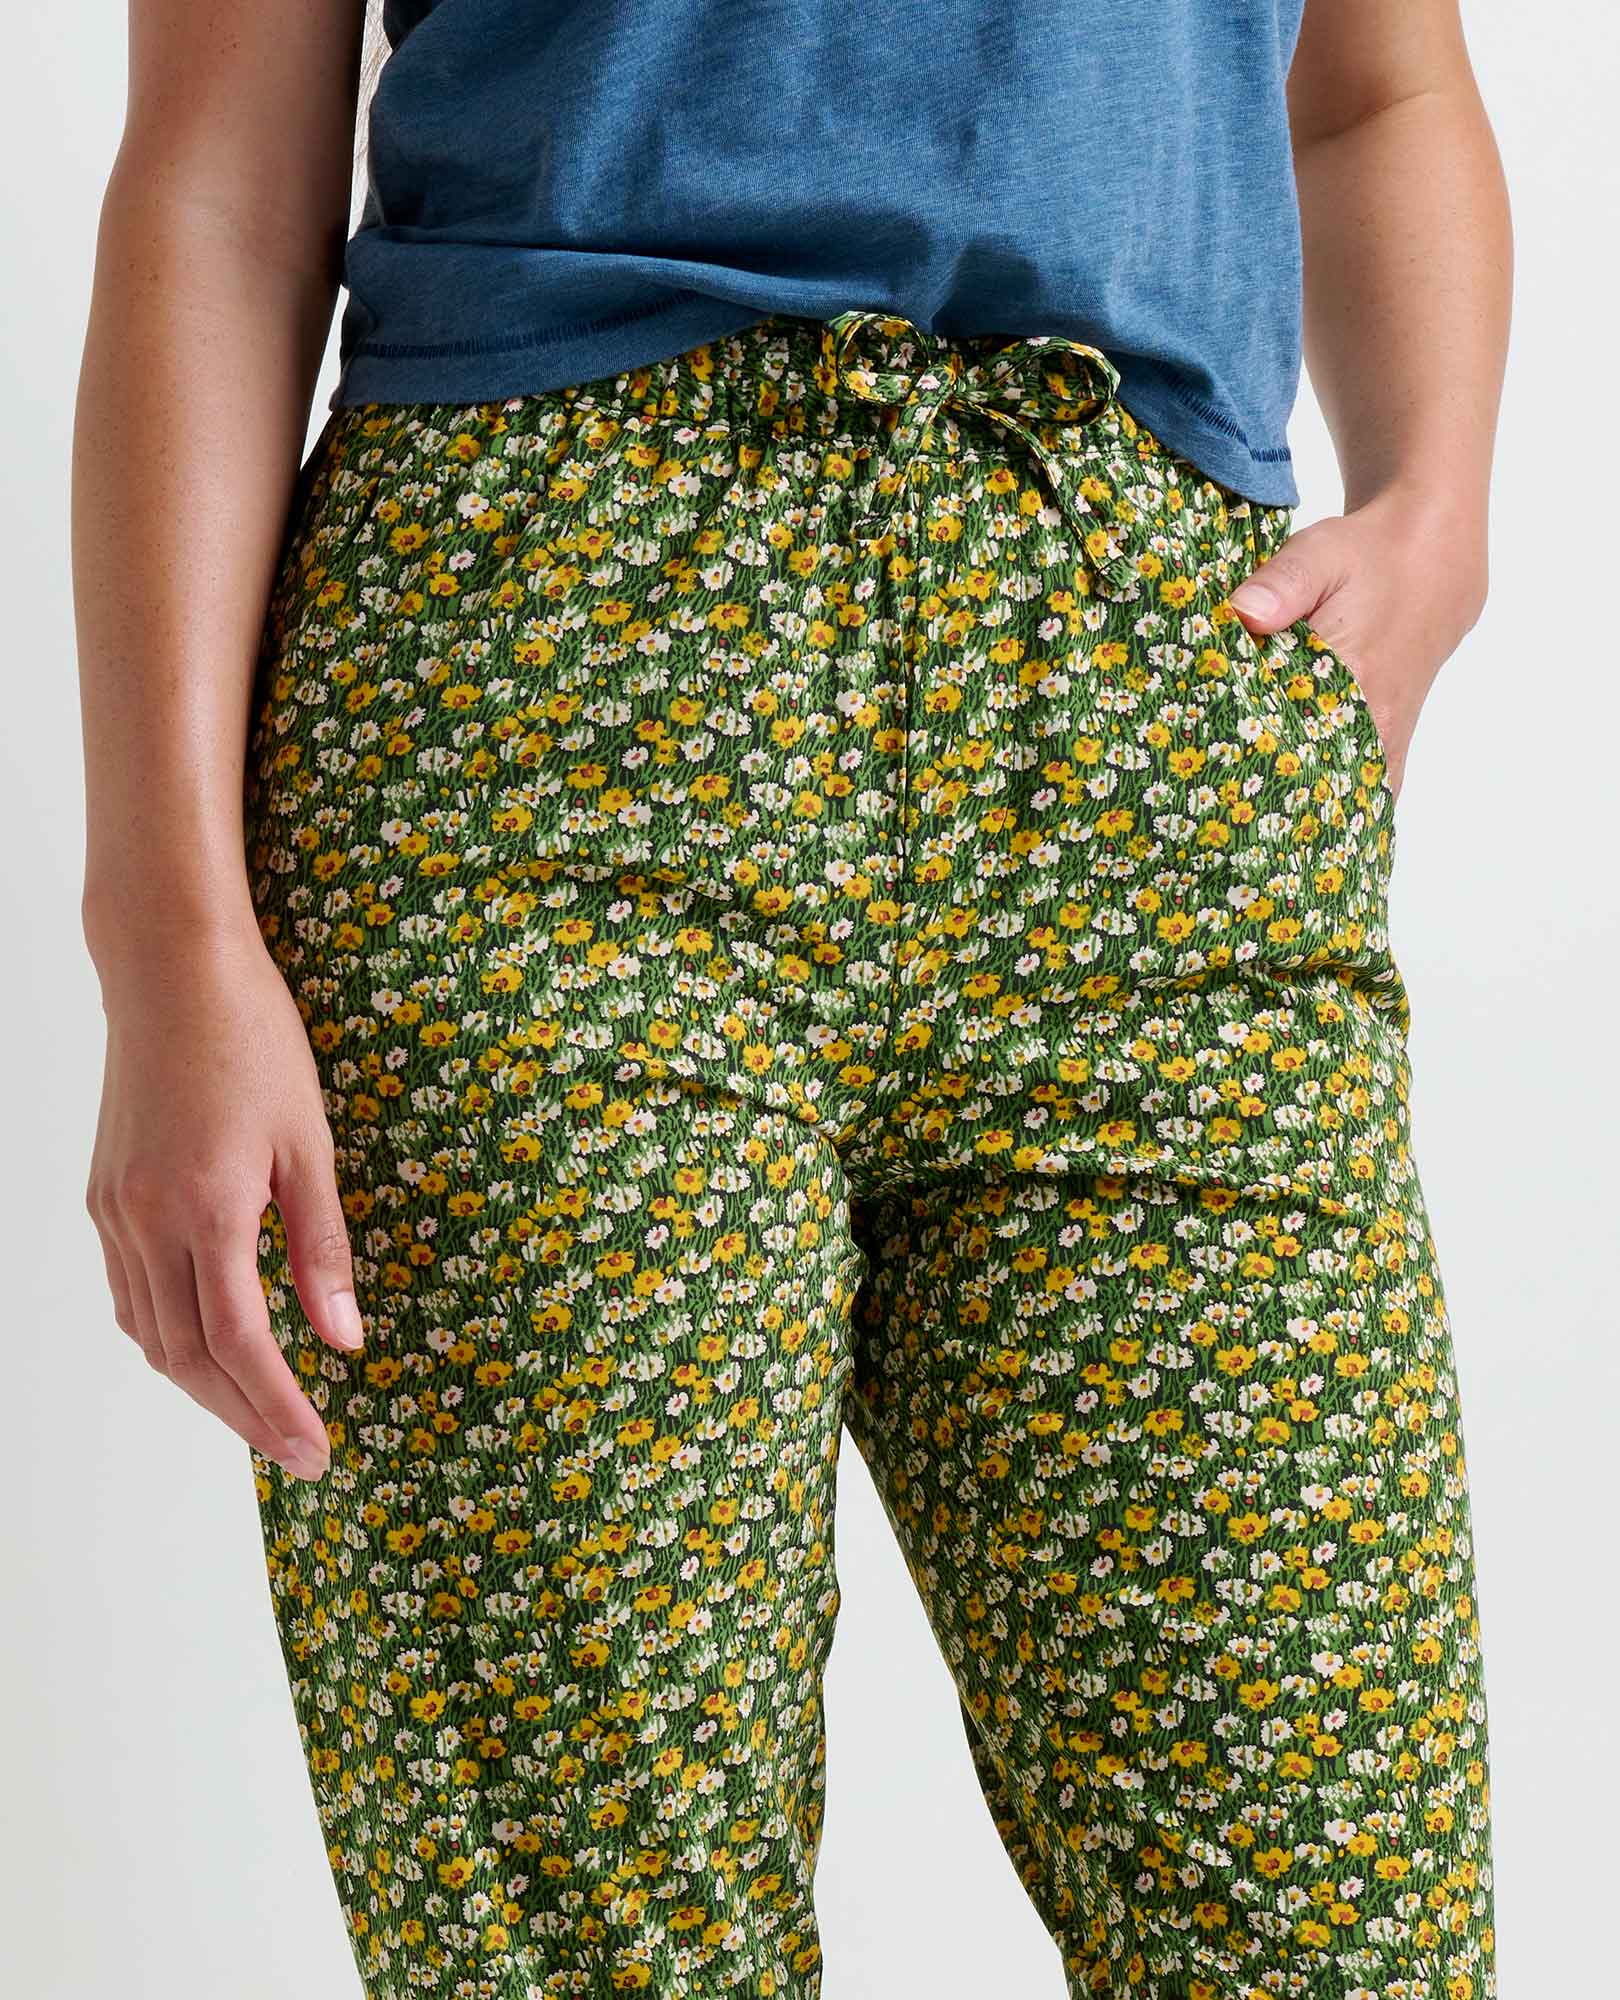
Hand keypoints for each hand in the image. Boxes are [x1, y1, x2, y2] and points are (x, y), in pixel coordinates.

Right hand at [85, 922, 360, 1481]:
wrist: (171, 973)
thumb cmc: (255, 1042)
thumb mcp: (312, 1142)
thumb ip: (324, 1247)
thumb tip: (345, 1340)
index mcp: (206, 1208)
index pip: (242, 1343)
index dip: (280, 1406)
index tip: (319, 1450)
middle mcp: (146, 1221)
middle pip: (189, 1357)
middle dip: (245, 1415)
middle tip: (300, 1453)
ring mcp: (114, 1212)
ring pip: (151, 1334)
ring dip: (205, 1386)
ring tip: (263, 1415)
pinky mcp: (103, 1198)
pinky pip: (130, 1296)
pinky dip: (168, 1338)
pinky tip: (208, 1350)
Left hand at [1227, 490, 1487, 801]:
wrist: (1433, 552)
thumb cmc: (1369, 554)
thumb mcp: (1320, 553)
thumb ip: (1279, 585)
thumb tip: (1242, 613)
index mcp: (1354, 685)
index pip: (1295, 755)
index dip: (1254, 781)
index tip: (1217, 803)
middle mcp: (1376, 722)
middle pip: (1319, 787)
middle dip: (1276, 808)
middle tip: (1226, 828)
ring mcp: (1390, 735)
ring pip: (1348, 794)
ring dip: (1310, 810)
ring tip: (1264, 837)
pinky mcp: (1396, 734)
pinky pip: (1373, 787)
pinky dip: (1343, 804)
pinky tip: (1311, 825)